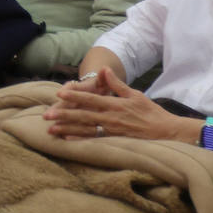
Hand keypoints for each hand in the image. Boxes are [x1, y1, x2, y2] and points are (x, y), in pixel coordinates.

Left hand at [43, 68, 194, 141]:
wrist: (166, 132)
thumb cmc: (150, 112)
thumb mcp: (135, 94)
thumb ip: (117, 84)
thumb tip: (104, 70)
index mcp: (114, 105)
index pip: (90, 99)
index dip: (74, 97)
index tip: (59, 94)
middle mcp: (111, 118)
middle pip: (83, 116)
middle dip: (63, 115)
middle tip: (46, 116)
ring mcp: (111, 132)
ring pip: (85, 130)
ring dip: (67, 129)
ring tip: (51, 130)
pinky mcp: (114, 142)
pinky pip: (94, 142)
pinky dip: (80, 141)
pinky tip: (67, 140)